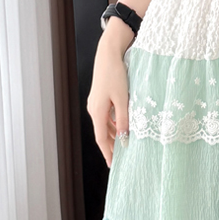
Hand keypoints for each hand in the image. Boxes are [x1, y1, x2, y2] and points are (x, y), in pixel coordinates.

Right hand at [87, 37, 129, 168]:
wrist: (108, 55)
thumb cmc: (116, 75)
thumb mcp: (123, 100)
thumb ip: (124, 120)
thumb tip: (125, 139)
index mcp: (97, 111)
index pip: (101, 139)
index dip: (107, 153)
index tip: (113, 165)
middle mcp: (94, 109)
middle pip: (102, 133)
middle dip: (111, 146)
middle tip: (121, 157)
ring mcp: (96, 103)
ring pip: (104, 124)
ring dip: (112, 135)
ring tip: (123, 144)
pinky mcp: (100, 97)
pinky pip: (106, 116)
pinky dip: (113, 124)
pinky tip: (122, 126)